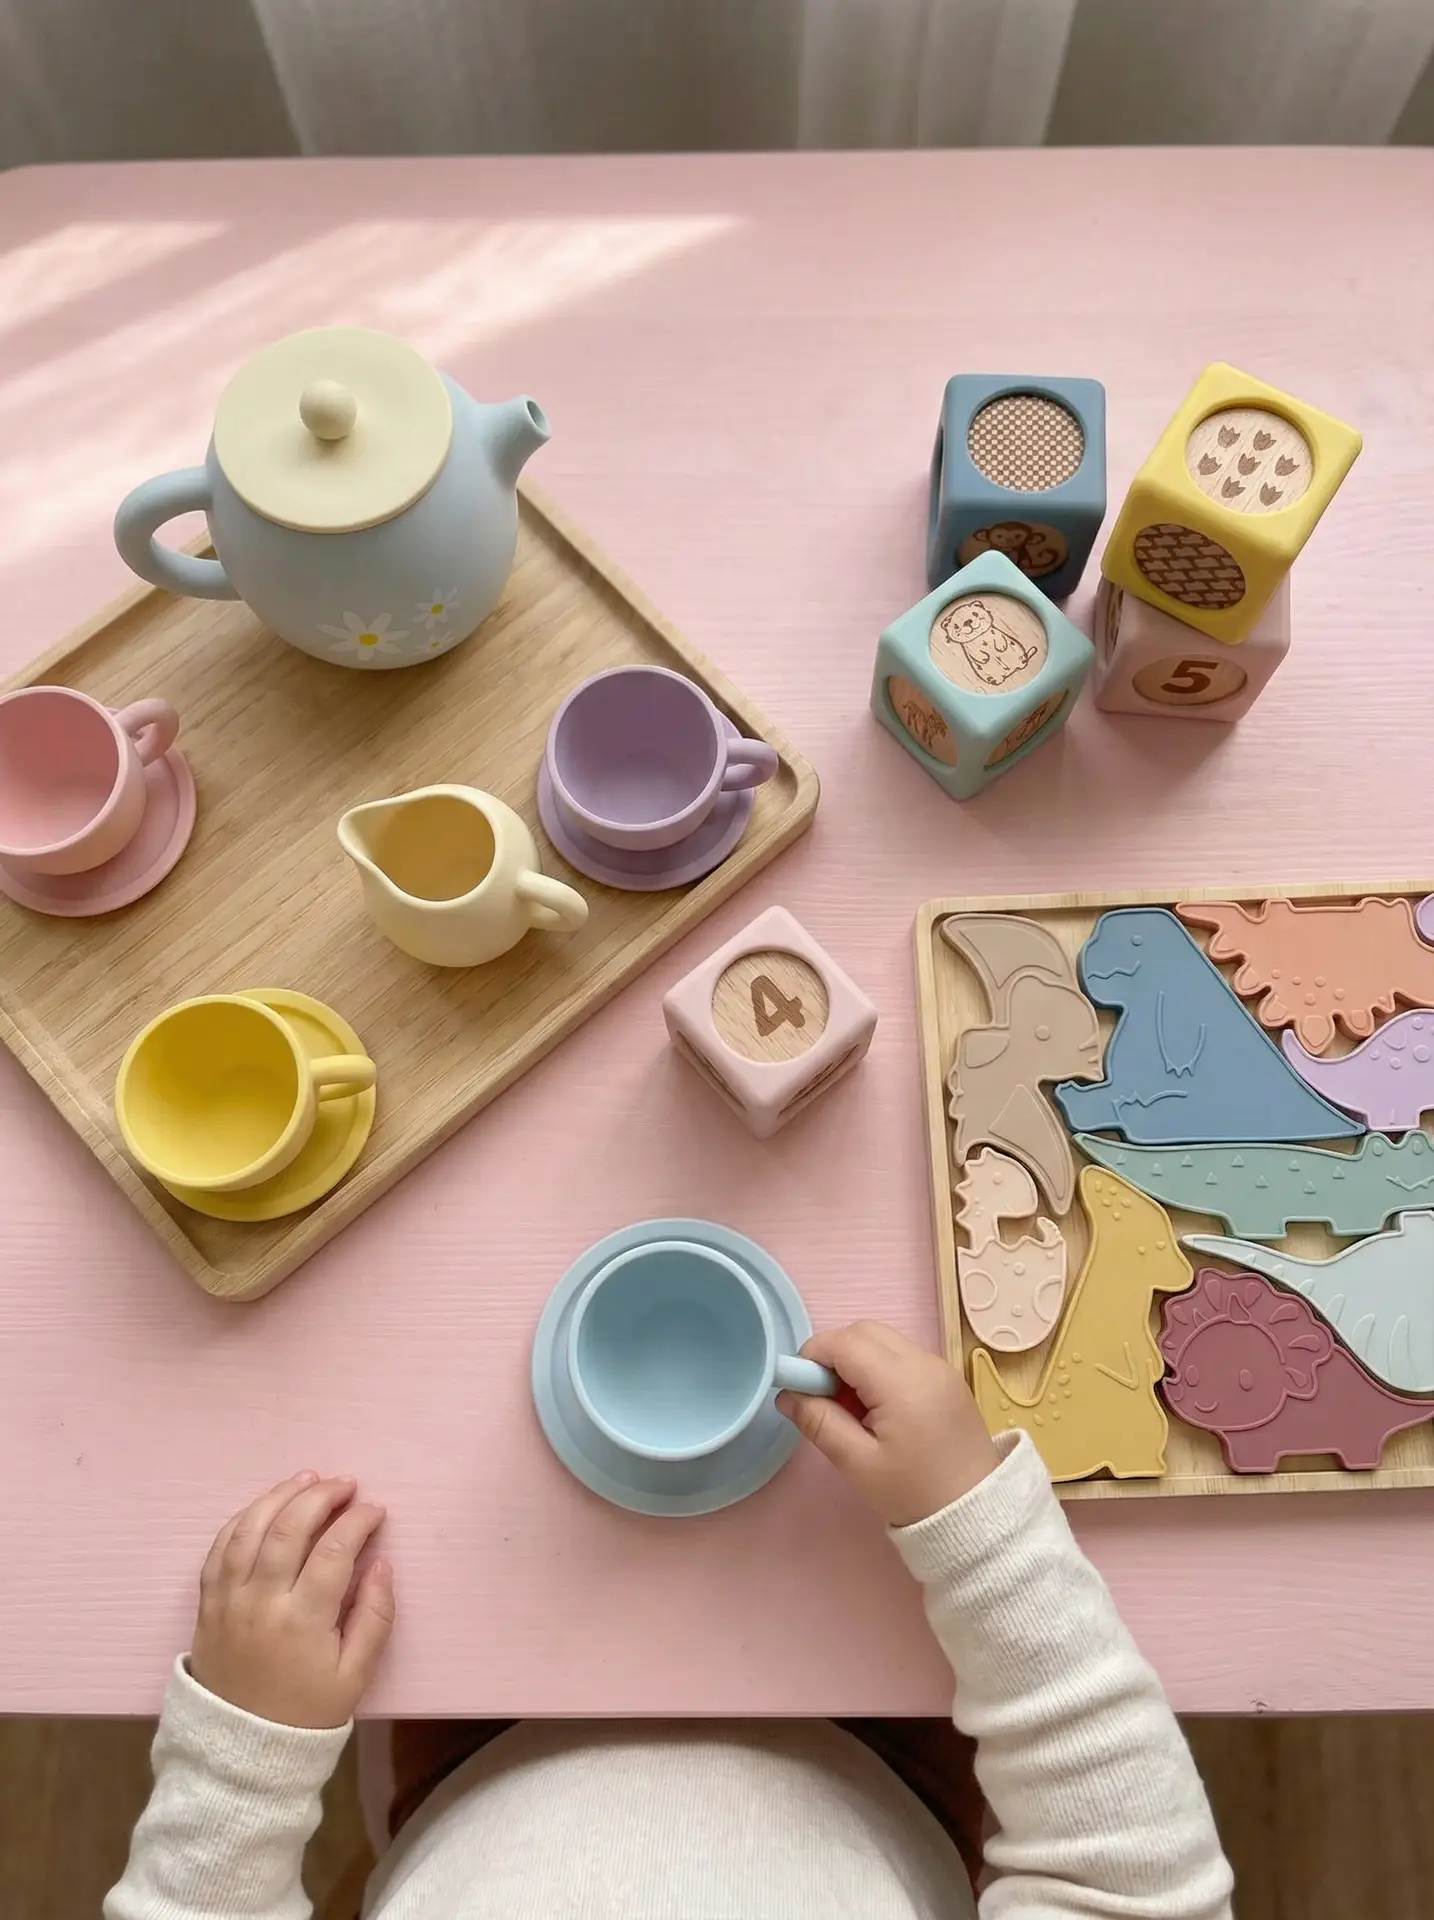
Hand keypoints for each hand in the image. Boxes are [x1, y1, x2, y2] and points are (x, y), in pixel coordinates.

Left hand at [191, 1471, 394, 1728]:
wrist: (239, 1751)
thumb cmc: (306, 1713)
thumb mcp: (355, 1676)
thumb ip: (375, 1618)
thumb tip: (383, 1564)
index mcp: (302, 1621)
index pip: (334, 1551)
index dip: (359, 1521)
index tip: (377, 1511)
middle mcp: (261, 1602)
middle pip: (289, 1527)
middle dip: (322, 1496)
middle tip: (346, 1484)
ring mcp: (228, 1600)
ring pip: (250, 1529)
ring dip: (280, 1496)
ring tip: (307, 1480)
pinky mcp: (207, 1604)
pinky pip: (219, 1548)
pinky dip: (243, 1519)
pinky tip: (265, 1507)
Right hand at [778, 1320, 999, 1526]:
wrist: (977, 1512)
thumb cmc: (914, 1492)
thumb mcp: (857, 1463)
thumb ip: (819, 1422)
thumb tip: (787, 1395)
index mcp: (901, 1381)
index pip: (844, 1342)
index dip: (812, 1356)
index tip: (800, 1388)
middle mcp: (923, 1362)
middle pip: (864, 1332)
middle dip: (834, 1354)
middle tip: (825, 1399)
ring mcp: (939, 1367)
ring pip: (884, 1340)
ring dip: (857, 1360)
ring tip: (852, 1407)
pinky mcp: (947, 1378)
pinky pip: (903, 1355)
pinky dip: (880, 1368)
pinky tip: (878, 1408)